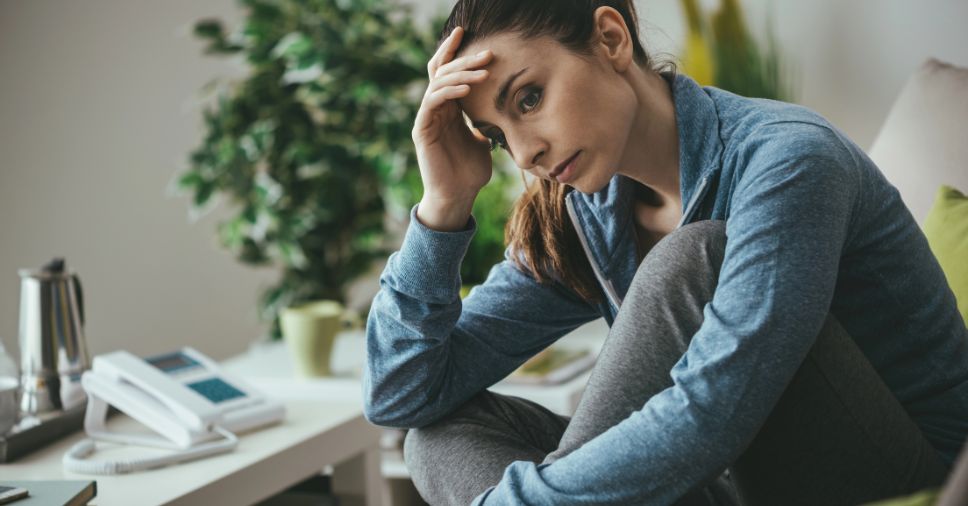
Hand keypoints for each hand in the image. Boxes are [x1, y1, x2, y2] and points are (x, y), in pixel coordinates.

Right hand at [412, 26, 493, 229]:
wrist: (458, 197)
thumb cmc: (470, 173)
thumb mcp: (485, 142)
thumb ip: (487, 123)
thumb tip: (503, 110)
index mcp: (449, 109)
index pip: (447, 72)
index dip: (455, 52)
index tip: (469, 34)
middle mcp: (435, 109)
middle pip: (443, 72)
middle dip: (465, 59)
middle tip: (487, 52)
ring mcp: (427, 118)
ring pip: (438, 83)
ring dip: (461, 74)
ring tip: (483, 71)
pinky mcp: (422, 129)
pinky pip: (433, 102)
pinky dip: (449, 92)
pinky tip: (467, 89)